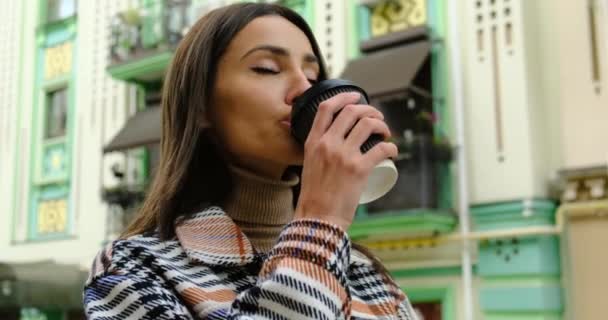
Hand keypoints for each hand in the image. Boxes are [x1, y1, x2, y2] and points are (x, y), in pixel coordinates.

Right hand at [294, 92, 397, 229]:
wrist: (317, 218)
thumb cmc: (314, 197)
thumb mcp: (309, 166)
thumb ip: (316, 154)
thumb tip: (329, 147)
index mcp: (313, 142)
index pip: (326, 108)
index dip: (344, 97)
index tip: (356, 96)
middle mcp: (327, 144)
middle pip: (352, 112)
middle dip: (369, 109)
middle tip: (377, 118)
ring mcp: (343, 155)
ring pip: (368, 124)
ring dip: (382, 124)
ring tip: (386, 133)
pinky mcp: (359, 169)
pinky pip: (382, 149)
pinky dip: (392, 147)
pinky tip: (393, 152)